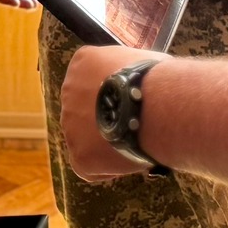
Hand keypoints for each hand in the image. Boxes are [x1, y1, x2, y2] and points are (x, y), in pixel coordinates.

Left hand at [61, 43, 154, 181]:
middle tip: (132, 126)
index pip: (92, 81)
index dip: (115, 96)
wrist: (157, 106)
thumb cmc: (158, 79)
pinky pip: (91, 167)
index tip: (130, 103)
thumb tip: (140, 81)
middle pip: (85, 110)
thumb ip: (127, 71)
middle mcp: (68, 91)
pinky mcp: (79, 156)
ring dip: (108, 142)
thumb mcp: (138, 60)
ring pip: (87, 139)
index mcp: (82, 63)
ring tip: (135, 142)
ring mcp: (70, 125)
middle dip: (107, 119)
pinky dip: (110, 167)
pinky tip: (130, 158)